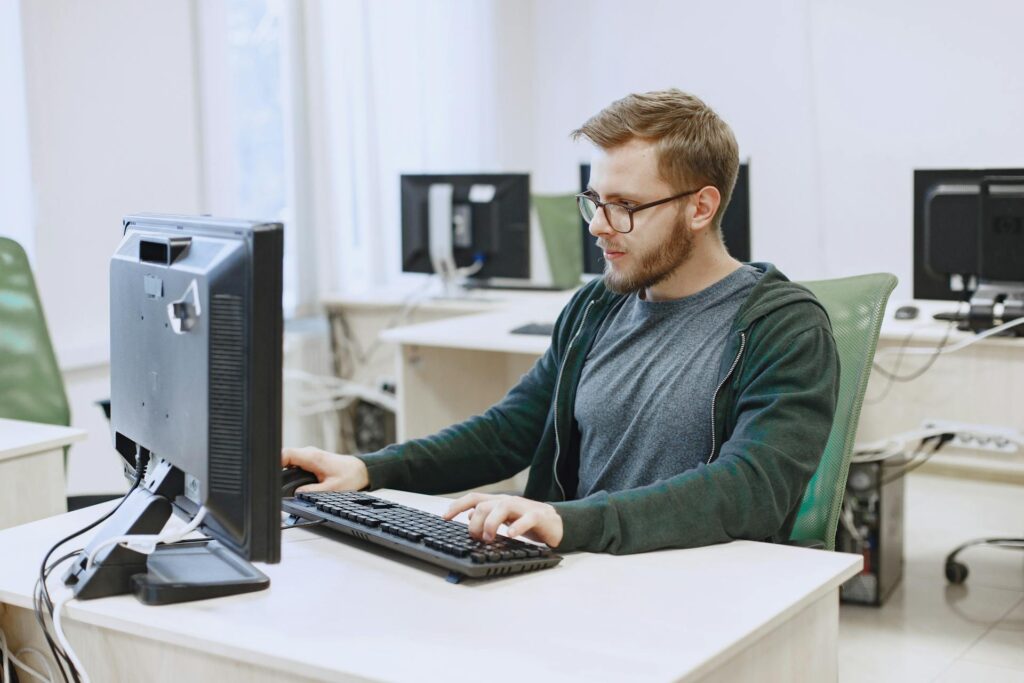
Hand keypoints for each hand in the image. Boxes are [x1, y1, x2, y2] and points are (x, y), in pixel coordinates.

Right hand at [281, 446, 369, 492]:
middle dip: (278, 471)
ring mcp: (309, 456)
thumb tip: (296, 494)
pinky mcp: (310, 460)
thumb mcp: (331, 489)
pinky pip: (295, 464)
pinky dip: (292, 473)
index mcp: (312, 457)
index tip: (270, 475)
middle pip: (284, 458)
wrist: (360, 471)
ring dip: (285, 473)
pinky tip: (292, 482)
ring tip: (282, 486)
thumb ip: (312, 492)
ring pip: (289, 461)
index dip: (274, 463)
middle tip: (275, 486)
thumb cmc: (350, 477)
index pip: (285, 454)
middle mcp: (308, 453)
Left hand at [443, 493, 562, 547]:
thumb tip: (469, 515)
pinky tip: (510, 535)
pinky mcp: (538, 516)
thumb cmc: (527, 521)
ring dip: (491, 523)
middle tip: (477, 538)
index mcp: (498, 503)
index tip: (445, 517)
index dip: (457, 505)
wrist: (556, 523)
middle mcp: (508, 502)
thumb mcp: (504, 519)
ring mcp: (523, 507)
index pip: (474, 498)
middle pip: (484, 504)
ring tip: (488, 538)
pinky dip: (517, 527)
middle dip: (475, 522)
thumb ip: (487, 516)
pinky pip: (527, 518)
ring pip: (502, 507)